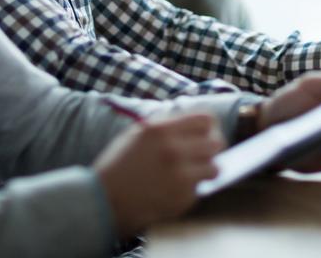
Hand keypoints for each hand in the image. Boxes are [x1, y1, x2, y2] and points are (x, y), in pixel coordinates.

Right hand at [94, 112, 224, 238]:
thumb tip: (192, 123)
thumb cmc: (118, 165)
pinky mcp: (182, 198)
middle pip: (216, 142)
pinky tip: (174, 189)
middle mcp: (173, 150)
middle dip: (212, 148)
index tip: (206, 133)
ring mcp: (180, 176)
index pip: (205, 119)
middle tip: (203, 154)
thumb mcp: (138, 134)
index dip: (209, 126)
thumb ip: (166, 125)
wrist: (104, 200)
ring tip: (191, 173)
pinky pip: (200, 189)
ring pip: (215, 168)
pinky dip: (191, 190)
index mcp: (161, 130)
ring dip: (206, 170)